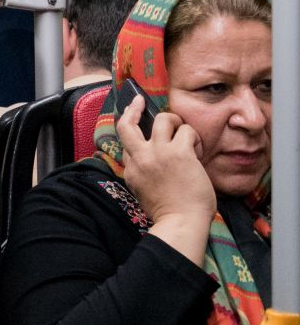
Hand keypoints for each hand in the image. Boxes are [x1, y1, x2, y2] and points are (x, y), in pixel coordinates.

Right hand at [117, 95, 213, 265]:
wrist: (180, 223)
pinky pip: (186, 131)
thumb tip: (150, 162)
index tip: (135, 123)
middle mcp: (140, 158)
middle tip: (140, 101)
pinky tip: (197, 151)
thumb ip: (142, 174)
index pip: (126, 144)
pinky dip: (193, 137)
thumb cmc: (168, 213)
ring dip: (175, 122)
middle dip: (133, 109)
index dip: (133, 133)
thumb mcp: (143, 192)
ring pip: (162, 119)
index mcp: (130, 171)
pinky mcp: (179, 153)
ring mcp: (158, 153)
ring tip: (185, 133)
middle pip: (127, 124)